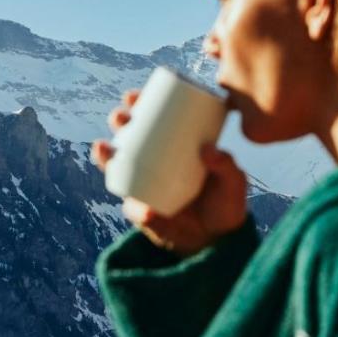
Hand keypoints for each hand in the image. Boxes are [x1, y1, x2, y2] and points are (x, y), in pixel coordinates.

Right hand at [92, 89, 247, 256]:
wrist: (220, 240)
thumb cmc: (226, 202)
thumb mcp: (233, 181)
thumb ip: (226, 165)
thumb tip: (208, 150)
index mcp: (175, 149)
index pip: (153, 122)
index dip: (140, 107)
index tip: (133, 96)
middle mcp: (155, 165)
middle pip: (130, 138)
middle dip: (120, 124)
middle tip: (120, 116)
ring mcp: (146, 189)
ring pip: (119, 169)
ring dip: (107, 158)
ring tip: (104, 148)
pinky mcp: (146, 215)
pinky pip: (134, 209)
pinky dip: (136, 208)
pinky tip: (143, 207)